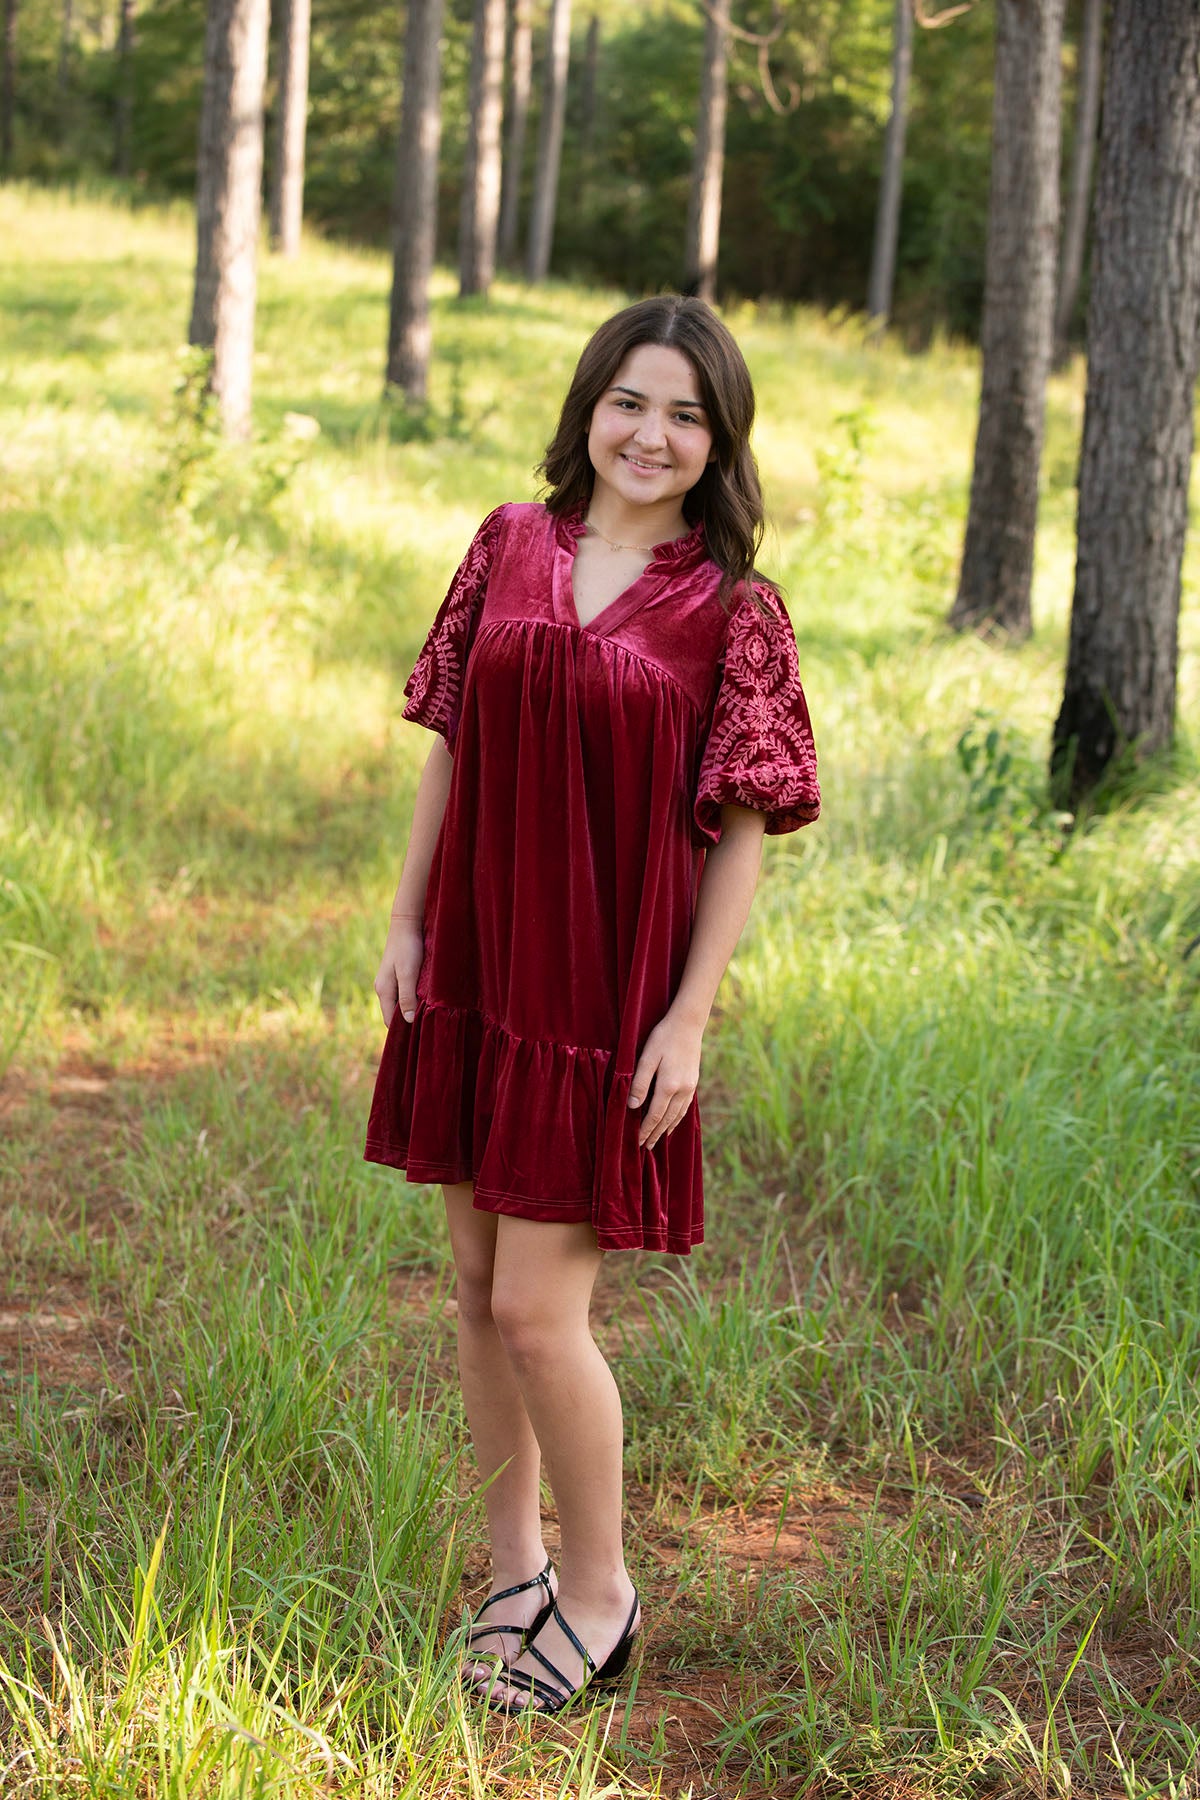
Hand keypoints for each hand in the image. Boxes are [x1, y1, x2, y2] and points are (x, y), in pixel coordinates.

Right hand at [374, 918, 424, 1027]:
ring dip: (412, 1010)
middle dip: (408, 1021)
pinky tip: (425, 1001)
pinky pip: (404, 995)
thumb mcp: (408, 973)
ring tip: (428, 1016)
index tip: (419, 1035)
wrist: (407, 924)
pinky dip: (413, 1000)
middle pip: (394, 1013)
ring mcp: (390, 982)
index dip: (402, 1029)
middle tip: (426, 1027)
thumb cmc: (408, 948)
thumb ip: (406, 997)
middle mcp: (383, 988)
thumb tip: (408, 1020)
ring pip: (400, 1004)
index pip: (389, 1020)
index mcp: (383, 990)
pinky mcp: (398, 976)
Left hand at [627, 1009, 702, 1149]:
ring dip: (666, 1129)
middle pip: (666, 1119)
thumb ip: (639, 1083)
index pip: (654, 1115)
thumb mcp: (646, 1058)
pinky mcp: (693, 1082)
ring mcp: (690, 1087)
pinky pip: (685, 1107)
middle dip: (655, 1134)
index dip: (645, 1130)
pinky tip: (672, 1122)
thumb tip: (632, 1106)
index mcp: (668, 1086)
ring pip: (677, 1115)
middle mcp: (681, 1090)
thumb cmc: (663, 1038)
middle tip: (645, 1148)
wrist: (688, 1024)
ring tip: (657, 1140)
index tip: (636, 1142)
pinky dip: (677, 1119)